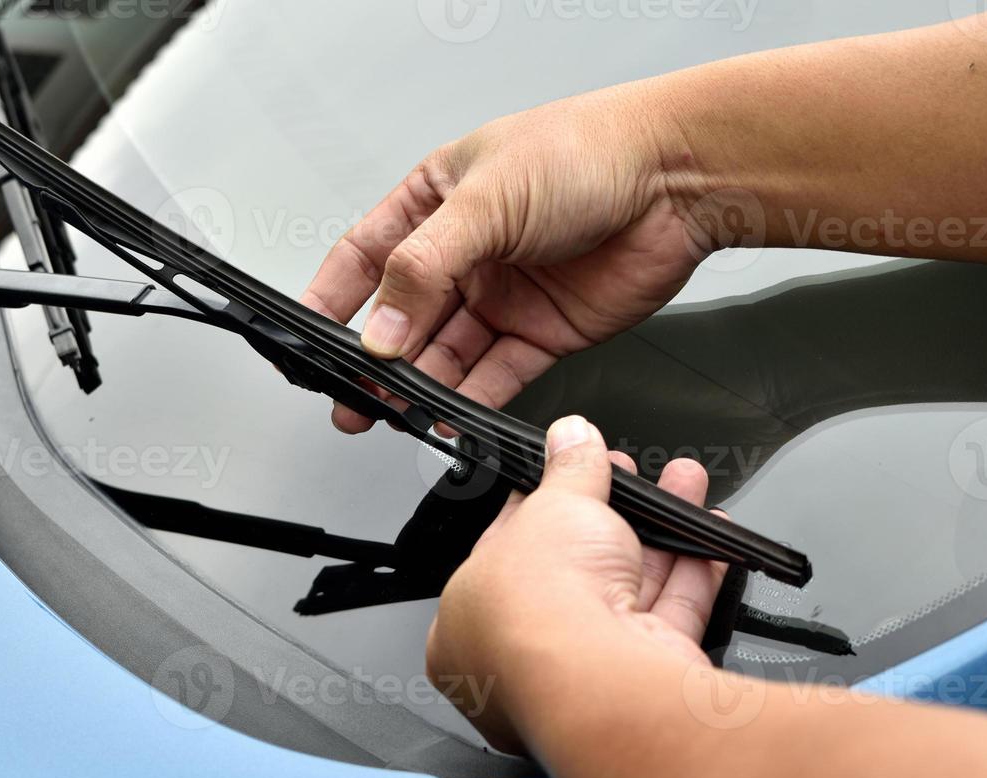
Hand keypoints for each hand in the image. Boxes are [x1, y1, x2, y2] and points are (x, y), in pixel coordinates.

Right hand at [302, 84, 710, 432]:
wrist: (680, 179)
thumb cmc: (590, 152)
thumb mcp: (485, 200)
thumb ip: (424, 269)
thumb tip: (381, 330)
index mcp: (437, 200)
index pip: (366, 255)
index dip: (332, 298)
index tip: (306, 337)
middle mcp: (466, 251)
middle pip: (403, 316)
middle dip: (374, 360)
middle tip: (350, 396)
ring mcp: (502, 293)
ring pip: (445, 353)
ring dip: (417, 386)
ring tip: (392, 413)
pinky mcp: (541, 331)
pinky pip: (494, 374)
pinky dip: (469, 400)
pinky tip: (448, 416)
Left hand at [426, 416, 727, 754]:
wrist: (600, 683)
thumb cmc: (539, 611)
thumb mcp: (550, 508)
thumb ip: (568, 469)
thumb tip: (570, 436)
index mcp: (465, 624)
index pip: (503, 554)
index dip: (540, 509)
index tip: (572, 478)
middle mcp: (522, 656)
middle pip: (574, 571)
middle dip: (613, 513)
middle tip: (630, 475)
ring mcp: (584, 672)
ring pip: (627, 589)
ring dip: (661, 532)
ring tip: (682, 482)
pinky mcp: (640, 680)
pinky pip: (668, 617)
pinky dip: (693, 574)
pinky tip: (709, 536)